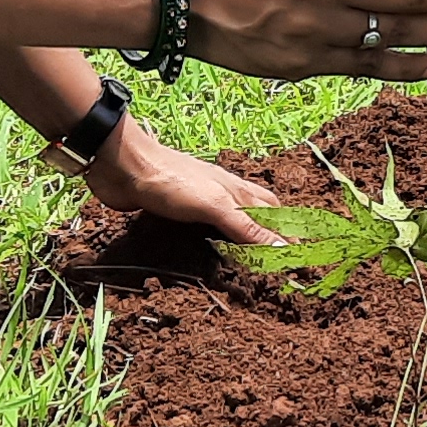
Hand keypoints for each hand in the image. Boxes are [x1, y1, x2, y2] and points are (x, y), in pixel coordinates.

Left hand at [80, 116, 283, 245]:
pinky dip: (212, 242)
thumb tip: (286, 249)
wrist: (123, 166)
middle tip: (280, 259)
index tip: (303, 258)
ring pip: (229, 221)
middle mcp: (223, 194)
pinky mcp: (176, 211)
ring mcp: (199, 201)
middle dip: (272, 233)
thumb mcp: (215, 206)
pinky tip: (207, 252)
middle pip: (257, 213)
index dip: (291, 233)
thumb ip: (247, 228)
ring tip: (250, 260)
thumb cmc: (171, 181)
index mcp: (237, 191)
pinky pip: (202, 229)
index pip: (275, 213)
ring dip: (242, 238)